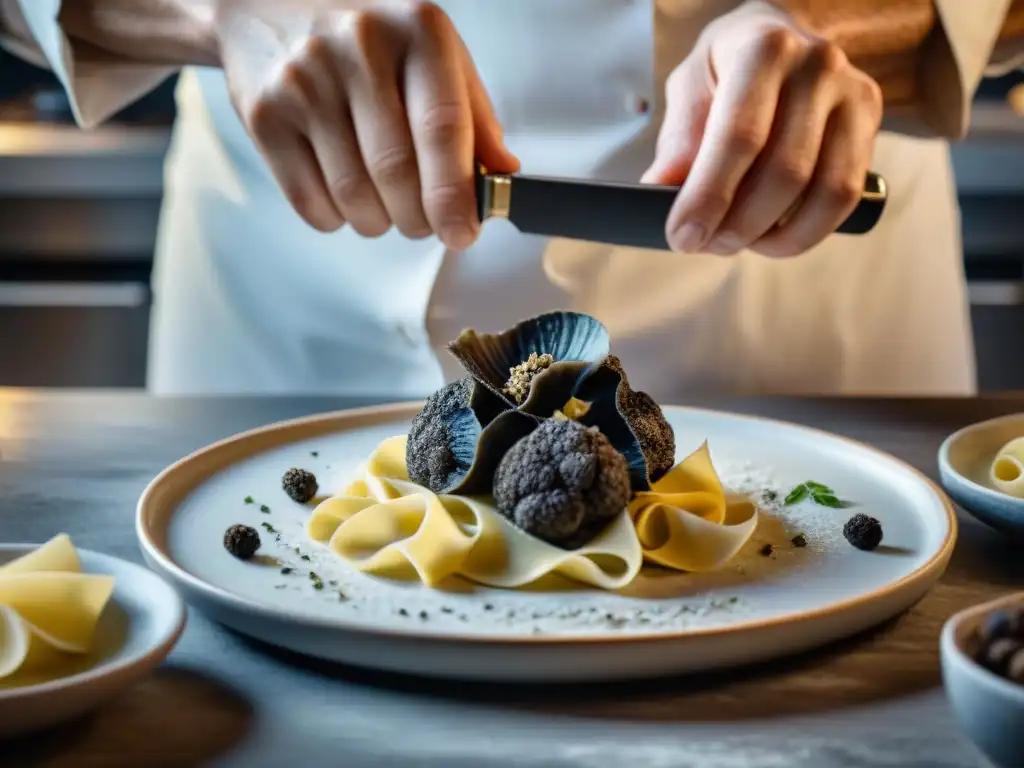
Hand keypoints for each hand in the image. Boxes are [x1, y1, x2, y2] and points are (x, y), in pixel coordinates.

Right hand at [214, 1, 518, 247]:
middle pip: (395, 172)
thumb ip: (473, 117)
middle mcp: (358, 48)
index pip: (441, 128)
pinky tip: (344, 197)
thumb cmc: (370, 39)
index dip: (453, 194)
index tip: (461, 233)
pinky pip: (310, 201)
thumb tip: (502, 177)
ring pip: (353, 195)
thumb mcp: (434, 56)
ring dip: (378, 222)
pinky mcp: (265, 114)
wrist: (270, 6)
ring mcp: (305, 80)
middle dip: (418, 218)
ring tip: (384, 207)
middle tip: (425, 224)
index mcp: (417, 31)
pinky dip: (336, 218)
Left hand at [642, 1, 882, 256]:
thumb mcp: (689, 89)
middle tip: (707, 245)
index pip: (740, 136)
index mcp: (765, 50)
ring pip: (825, 191)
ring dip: (778, 236)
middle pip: (785, 171)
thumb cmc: (725, 70)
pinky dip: (808, 231)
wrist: (777, 40)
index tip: (684, 237)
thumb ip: (678, 140)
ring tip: (739, 242)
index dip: (710, 196)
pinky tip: (774, 237)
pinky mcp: (870, 124)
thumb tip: (660, 193)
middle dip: (740, 225)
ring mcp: (852, 95)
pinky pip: (846, 197)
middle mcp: (818, 66)